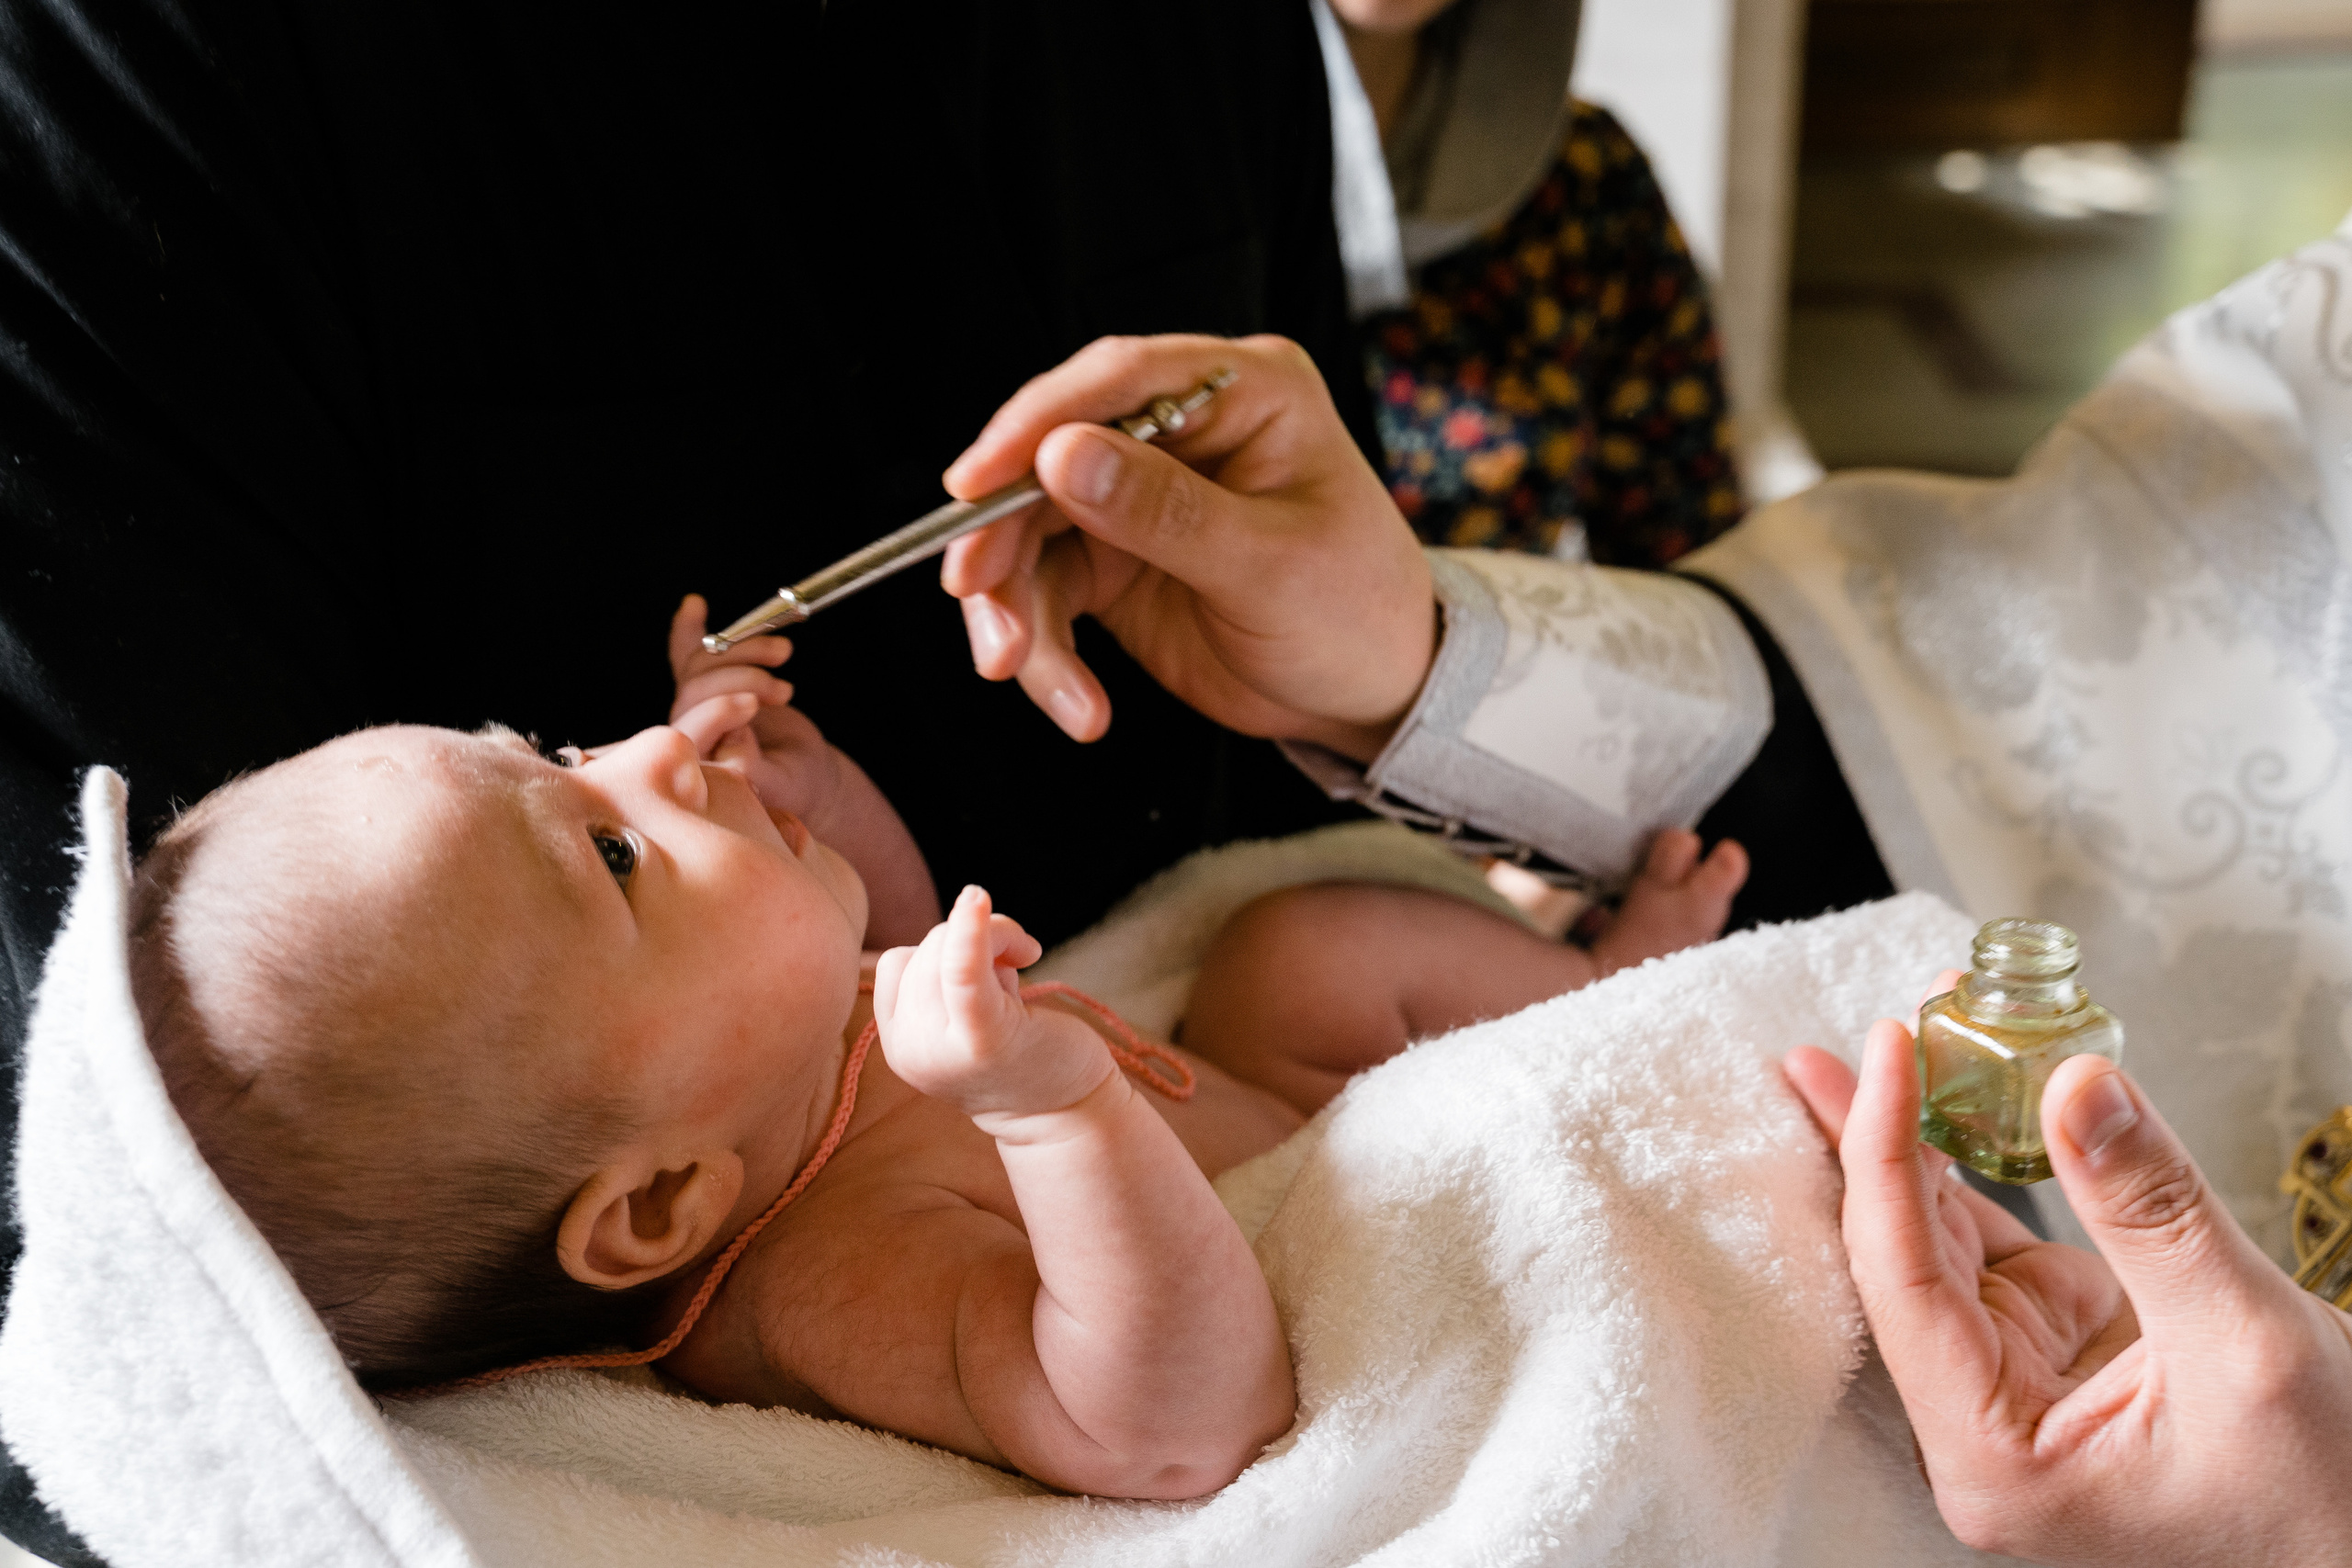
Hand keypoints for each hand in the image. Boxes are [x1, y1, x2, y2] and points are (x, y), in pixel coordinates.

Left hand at [666, 594, 940, 946]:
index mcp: (695, 765)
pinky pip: (690, 653)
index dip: (717, 710)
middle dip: (741, 679)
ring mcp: (696, 706)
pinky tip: (695, 605)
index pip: (692, 727)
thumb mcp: (779, 785)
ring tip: (785, 653)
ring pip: (703, 662)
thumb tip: (732, 747)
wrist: (803, 778)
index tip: (754, 707)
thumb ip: (751, 769)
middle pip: (695, 689)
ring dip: (744, 648)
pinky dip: (690, 627)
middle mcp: (688, 732)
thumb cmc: (791, 789)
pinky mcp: (710, 686)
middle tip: (786, 692)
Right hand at [872, 886, 1111, 1126]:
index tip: (987, 977)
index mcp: (899, 1045)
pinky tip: (977, 901)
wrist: (1068, 1114)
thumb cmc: (1024, 1052)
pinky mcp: (984, 1040)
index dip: (942, 953)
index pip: (899, 962)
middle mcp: (909, 1051)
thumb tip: (971, 904)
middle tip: (1017, 973)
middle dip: (976, 941)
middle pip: (926, 949)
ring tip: (1022, 982)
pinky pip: (963, 972)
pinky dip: (970, 933)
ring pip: (949, 946)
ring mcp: (942, 1049)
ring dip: (998, 938)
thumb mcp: (970, 1011)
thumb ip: (950, 971)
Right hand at [939, 334, 1434, 758]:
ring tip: (1024, 673)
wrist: (1375, 693)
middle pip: (1050, 458)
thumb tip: (1061, 456)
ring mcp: (1140, 496)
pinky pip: (1047, 592)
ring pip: (1031, 532)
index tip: (975, 483)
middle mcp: (1181, 431)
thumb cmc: (1358, 612)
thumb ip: (1165, 512)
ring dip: (1014, 607)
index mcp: (1244, 391)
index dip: (1036, 425)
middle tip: (978, 599)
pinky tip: (1078, 704)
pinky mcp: (1115, 559)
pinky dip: (1045, 650)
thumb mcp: (1270, 566)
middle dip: (1003, 537)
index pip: (1118, 380)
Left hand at [1783, 984, 2351, 1566]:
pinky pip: (2002, 1253)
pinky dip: (1990, 1175)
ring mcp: (2014, 1393)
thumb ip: (2148, 1210)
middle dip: (1874, 1143)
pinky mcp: (2054, 1358)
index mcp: (1993, 1459)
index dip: (1883, 1156)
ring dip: (1927, 1148)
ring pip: (1944, 1248)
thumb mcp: (2243, 1340)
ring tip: (1897, 1050)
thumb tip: (2074, 1086)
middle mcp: (1979, 1432)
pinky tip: (1969, 1108)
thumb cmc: (2326, 1500)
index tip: (1884, 1052)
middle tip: (1832, 1048)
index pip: (1904, 1283)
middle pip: (1900, 1262)